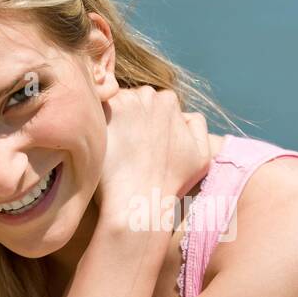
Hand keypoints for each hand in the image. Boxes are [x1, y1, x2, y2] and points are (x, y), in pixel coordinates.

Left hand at [94, 85, 211, 224]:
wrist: (139, 201)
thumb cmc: (169, 184)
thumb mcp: (201, 156)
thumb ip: (198, 126)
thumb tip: (185, 113)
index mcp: (170, 102)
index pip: (152, 103)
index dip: (145, 122)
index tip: (140, 143)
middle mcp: (150, 95)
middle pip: (133, 99)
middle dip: (130, 117)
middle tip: (126, 145)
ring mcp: (125, 101)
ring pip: (114, 102)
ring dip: (112, 119)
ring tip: (113, 147)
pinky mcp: (103, 112)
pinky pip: (96, 108)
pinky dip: (96, 122)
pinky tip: (101, 144)